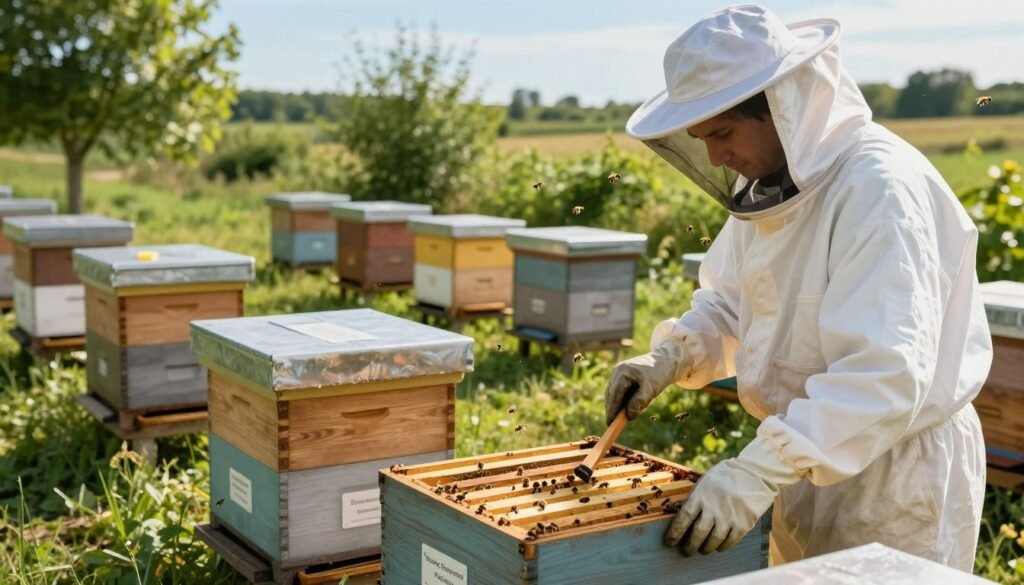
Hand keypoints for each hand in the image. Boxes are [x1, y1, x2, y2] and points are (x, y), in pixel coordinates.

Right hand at [604, 340, 690, 424]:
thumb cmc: (660, 374)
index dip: (611, 409)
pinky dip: (619, 399)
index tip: (610, 423)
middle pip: (610, 393)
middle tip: (611, 424)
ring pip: (613, 391)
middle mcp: (618, 370)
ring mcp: (619, 371)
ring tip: (616, 419)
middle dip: (611, 409)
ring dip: (614, 405)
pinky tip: (623, 408)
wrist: (666, 361)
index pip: (614, 394)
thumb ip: (639, 402)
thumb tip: (628, 416)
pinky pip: (618, 389)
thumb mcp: (651, 389)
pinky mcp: (622, 374)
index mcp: (623, 372)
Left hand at [664, 437, 800, 555]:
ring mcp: (729, 517)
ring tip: (702, 550)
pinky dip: (722, 547)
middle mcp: (714, 508)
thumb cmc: (726, 477)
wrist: (755, 473)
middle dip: (689, 546)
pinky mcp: (743, 524)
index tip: (669, 543)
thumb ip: (696, 498)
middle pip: (697, 534)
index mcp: (701, 496)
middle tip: (686, 552)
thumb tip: (683, 518)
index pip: (683, 519)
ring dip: (705, 548)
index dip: (674, 533)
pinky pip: (730, 542)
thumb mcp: (706, 482)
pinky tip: (719, 546)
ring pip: (713, 541)